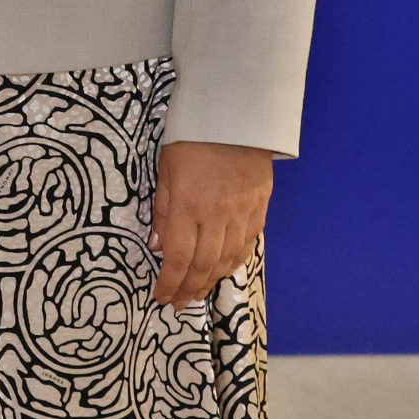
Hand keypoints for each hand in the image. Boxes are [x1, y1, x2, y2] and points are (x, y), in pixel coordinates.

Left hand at [151, 140, 273, 309]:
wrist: (236, 114)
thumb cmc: (192, 137)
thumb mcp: (165, 168)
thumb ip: (163, 210)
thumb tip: (158, 246)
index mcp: (188, 205)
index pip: (178, 257)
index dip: (169, 283)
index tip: (161, 298)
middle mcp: (217, 215)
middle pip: (203, 264)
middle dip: (188, 289)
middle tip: (178, 304)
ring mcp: (242, 213)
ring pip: (227, 259)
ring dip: (210, 280)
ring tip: (197, 292)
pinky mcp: (260, 206)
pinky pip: (247, 244)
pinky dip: (234, 261)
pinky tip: (224, 269)